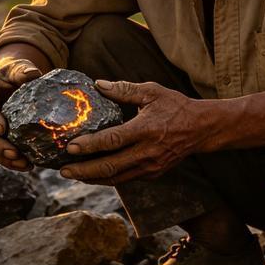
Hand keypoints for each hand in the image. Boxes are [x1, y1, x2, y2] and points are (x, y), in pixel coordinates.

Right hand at [0, 58, 41, 170]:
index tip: (3, 129)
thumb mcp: (19, 67)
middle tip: (14, 153)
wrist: (11, 83)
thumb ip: (23, 70)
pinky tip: (27, 166)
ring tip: (24, 164)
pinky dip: (9, 162)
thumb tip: (32, 74)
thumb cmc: (16, 74)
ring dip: (3, 158)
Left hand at [60, 79, 218, 184]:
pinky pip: (125, 179)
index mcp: (146, 129)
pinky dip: (106, 178)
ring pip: (116, 178)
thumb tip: (98, 84)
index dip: (90, 146)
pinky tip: (92, 174)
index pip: (112, 141)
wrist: (202, 129)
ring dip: (92, 178)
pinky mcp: (153, 173)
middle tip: (62, 170)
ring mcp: (151, 166)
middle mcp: (148, 152)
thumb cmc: (176, 106)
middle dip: (83, 170)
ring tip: (72, 174)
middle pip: (110, 167)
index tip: (70, 147)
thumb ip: (124, 90)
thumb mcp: (152, 92)